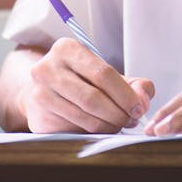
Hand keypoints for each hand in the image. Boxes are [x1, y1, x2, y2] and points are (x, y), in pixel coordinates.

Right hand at [22, 38, 154, 132]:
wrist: (43, 90)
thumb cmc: (82, 79)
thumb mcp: (108, 74)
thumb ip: (134, 84)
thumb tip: (143, 101)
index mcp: (67, 49)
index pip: (103, 74)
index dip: (125, 94)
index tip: (139, 107)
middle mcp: (47, 69)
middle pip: (93, 97)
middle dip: (118, 112)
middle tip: (131, 119)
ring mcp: (39, 94)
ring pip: (84, 116)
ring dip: (108, 124)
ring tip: (120, 124)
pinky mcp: (39, 118)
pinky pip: (74, 129)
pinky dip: (94, 131)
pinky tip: (103, 128)